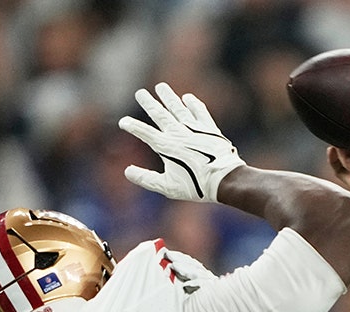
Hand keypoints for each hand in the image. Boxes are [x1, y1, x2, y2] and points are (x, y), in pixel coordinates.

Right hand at [118, 82, 245, 202]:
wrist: (225, 180)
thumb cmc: (196, 186)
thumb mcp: (168, 187)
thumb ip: (146, 179)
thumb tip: (127, 171)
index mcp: (166, 147)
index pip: (145, 133)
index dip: (133, 126)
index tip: (124, 121)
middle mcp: (178, 134)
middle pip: (160, 115)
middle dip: (149, 103)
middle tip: (140, 92)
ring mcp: (195, 129)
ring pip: (178, 108)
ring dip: (169, 97)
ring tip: (161, 86)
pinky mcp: (209, 129)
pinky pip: (199, 112)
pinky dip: (193, 104)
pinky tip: (187, 98)